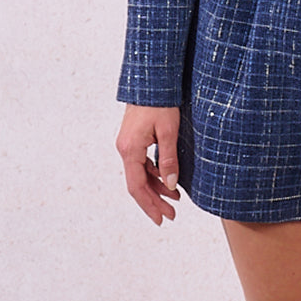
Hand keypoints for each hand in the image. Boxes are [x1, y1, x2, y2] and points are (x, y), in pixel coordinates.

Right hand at [116, 105, 180, 224]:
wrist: (151, 81)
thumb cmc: (160, 102)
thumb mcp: (168, 131)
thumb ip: (168, 160)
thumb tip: (170, 186)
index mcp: (130, 150)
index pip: (137, 187)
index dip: (149, 205)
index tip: (161, 219)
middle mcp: (125, 149)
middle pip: (138, 184)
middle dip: (154, 201)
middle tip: (170, 215)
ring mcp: (128, 144)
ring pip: (140, 174)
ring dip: (156, 187)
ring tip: (175, 199)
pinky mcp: (134, 139)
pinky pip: (142, 163)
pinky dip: (155, 174)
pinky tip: (168, 179)